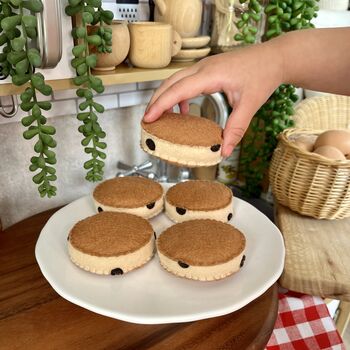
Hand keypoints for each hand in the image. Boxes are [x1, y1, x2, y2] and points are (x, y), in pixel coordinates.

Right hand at [143, 42, 282, 156]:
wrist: (274, 57)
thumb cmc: (263, 75)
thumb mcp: (250, 104)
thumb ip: (236, 128)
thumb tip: (224, 151)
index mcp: (211, 75)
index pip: (178, 90)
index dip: (161, 104)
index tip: (148, 118)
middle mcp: (203, 68)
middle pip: (170, 83)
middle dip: (156, 101)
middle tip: (147, 121)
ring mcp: (204, 67)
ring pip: (175, 80)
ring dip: (165, 97)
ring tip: (159, 117)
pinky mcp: (207, 70)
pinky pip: (186, 82)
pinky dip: (179, 96)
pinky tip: (184, 111)